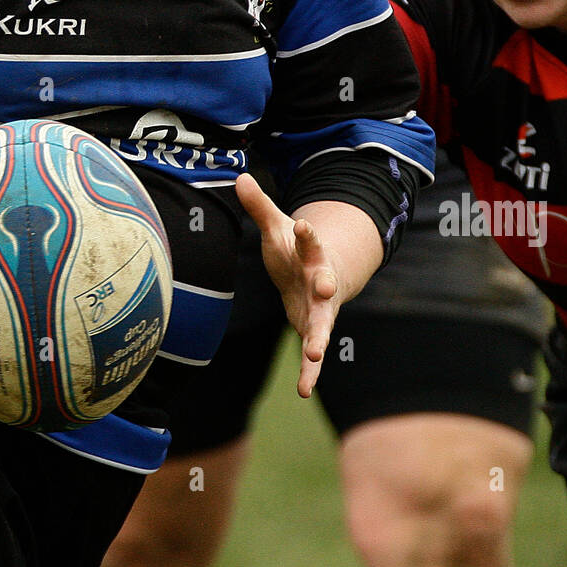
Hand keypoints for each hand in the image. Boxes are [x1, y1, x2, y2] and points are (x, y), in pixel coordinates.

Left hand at [236, 171, 341, 397]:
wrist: (320, 276)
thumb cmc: (293, 250)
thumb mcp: (276, 228)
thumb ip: (259, 206)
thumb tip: (239, 176)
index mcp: (310, 253)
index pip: (309, 240)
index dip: (306, 233)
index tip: (303, 225)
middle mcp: (321, 281)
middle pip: (325, 281)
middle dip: (327, 284)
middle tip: (327, 288)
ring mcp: (321, 308)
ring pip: (323, 324)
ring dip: (319, 338)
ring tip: (315, 353)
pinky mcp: (315, 329)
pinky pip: (315, 353)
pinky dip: (310, 372)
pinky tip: (305, 391)